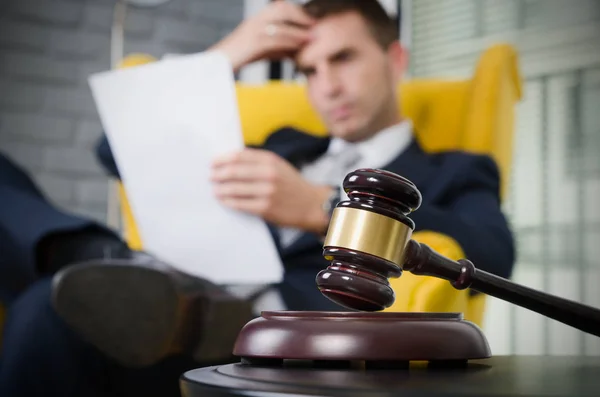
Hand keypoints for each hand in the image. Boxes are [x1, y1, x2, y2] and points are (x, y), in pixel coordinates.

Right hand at [210, 1, 314, 71]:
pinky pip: (275, 39)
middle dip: (301, 15)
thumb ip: (278, 47)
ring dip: (299, 30)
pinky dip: (290, 42)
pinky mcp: (253, 42)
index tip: (312, 19)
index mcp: (258, 17)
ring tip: (313, 36)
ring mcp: (254, 29)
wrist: (218, 64)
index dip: (298, 11)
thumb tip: (296, 51)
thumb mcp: (263, 49)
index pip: (281, 7)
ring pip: (281, 24)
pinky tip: (299, 46)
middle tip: (315, 24)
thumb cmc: (241, 56)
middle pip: (282, 9)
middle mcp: (256, 19)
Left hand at [211, 148, 332, 233]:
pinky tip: (224, 200)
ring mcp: (267, 191)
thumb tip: (230, 161)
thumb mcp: (278, 166)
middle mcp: (269, 174)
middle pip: (233, 171)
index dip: (222, 159)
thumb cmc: (291, 184)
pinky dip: (228, 202)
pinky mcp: (265, 208)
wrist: (311, 204)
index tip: (212, 163)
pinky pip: (240, 204)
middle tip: (211, 177)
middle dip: (218, 174)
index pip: (239, 156)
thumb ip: (257, 161)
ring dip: (220, 189)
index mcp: (270, 160)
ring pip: (234, 188)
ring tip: (215, 190)